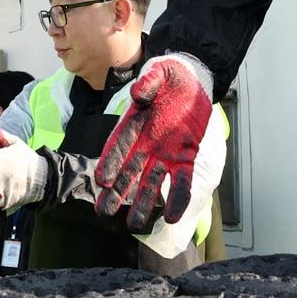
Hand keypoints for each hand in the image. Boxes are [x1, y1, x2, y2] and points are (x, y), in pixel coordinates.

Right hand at [93, 53, 212, 230]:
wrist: (194, 81)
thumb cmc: (171, 77)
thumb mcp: (160, 72)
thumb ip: (149, 81)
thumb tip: (138, 94)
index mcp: (135, 122)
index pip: (119, 144)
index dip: (110, 162)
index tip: (102, 180)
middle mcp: (146, 142)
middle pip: (129, 170)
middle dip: (118, 191)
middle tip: (104, 211)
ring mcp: (166, 153)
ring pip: (152, 182)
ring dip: (143, 202)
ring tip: (134, 225)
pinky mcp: (185, 158)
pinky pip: (182, 182)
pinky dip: (177, 199)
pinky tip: (172, 217)